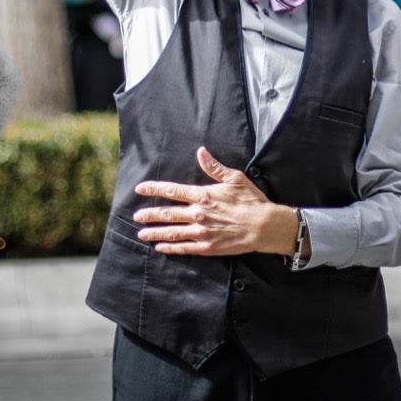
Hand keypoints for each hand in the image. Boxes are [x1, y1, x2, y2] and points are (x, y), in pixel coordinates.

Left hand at [133, 147, 297, 256]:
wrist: (264, 226)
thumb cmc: (250, 200)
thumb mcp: (234, 178)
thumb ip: (214, 167)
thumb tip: (200, 152)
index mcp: (203, 195)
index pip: (172, 190)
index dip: (154, 189)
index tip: (140, 189)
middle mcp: (198, 214)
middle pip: (167, 214)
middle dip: (149, 215)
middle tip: (136, 217)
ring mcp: (201, 232)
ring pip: (172, 232)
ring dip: (155, 232)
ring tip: (142, 233)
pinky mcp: (207, 247)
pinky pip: (184, 248)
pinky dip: (170, 248)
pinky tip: (160, 247)